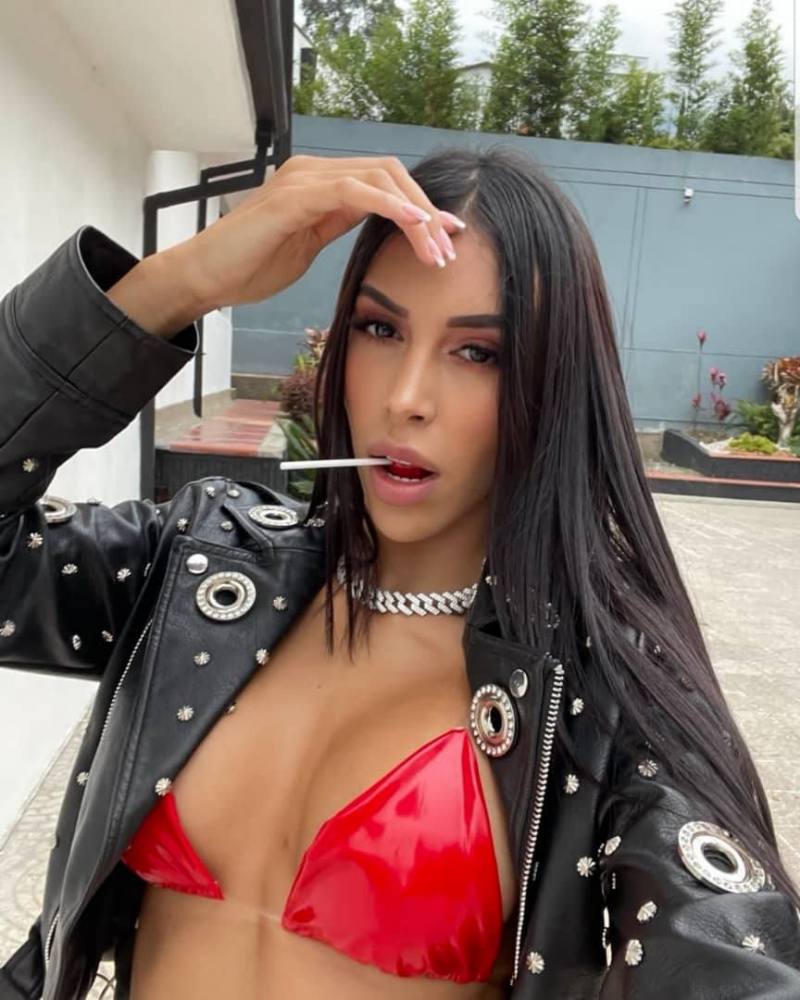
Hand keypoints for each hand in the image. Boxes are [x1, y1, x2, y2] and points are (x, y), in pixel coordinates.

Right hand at [171, 154, 466, 311]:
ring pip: (378, 179)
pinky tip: (412, 223)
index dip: (422, 207)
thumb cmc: (251, 264)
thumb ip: (337, 223)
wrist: (206, 277)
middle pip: (390, 175)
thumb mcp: (307, 243)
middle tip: (449, 249)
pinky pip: (351, 191)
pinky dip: (388, 205)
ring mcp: (302, 181)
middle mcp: (313, 172)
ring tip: (436, 248)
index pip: (384, 183)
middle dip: (427, 211)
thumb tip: (375, 220)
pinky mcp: (292, 197)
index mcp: (320, 184)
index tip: (448, 237)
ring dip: (415, 213)